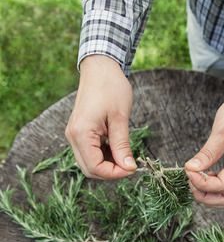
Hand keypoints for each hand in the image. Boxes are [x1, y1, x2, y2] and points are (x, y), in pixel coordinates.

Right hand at [65, 55, 135, 179]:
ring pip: (89, 163)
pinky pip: (89, 153)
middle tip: (130, 164)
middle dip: (111, 172)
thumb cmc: (111, 87)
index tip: (132, 168)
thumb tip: (129, 167)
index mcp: (81, 133)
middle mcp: (73, 136)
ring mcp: (74, 135)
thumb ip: (122, 146)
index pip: (95, 167)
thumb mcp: (120, 118)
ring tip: (125, 155)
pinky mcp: (79, 133)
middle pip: (89, 169)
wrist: (100, 68)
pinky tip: (117, 149)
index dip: (114, 173)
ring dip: (107, 165)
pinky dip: (103, 157)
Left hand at [185, 94, 223, 206]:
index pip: (222, 186)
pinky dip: (215, 190)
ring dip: (210, 196)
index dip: (201, 183)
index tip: (188, 170)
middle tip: (189, 180)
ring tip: (196, 180)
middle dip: (205, 196)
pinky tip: (205, 176)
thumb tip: (191, 168)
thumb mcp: (222, 129)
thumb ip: (208, 152)